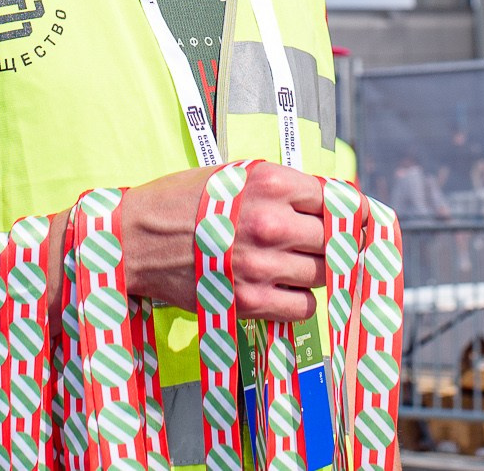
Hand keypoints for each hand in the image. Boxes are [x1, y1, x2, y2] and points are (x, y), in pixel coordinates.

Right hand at [121, 162, 328, 322]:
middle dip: (327, 242)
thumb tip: (333, 201)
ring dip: (312, 272)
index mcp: (270, 183)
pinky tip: (280, 289)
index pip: (337, 200)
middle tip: (313, 245)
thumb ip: (283, 187)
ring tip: (289, 265)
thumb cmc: (183, 202)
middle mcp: (270, 222)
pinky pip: (302, 308)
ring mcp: (261, 264)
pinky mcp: (249, 300)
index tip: (349, 221)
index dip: (345, 212)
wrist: (134, 240)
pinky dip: (298, 301)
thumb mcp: (235, 176)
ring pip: (322, 274)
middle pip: (333, 239)